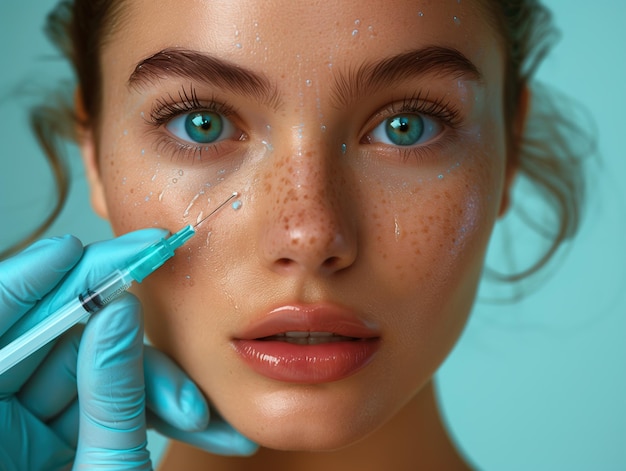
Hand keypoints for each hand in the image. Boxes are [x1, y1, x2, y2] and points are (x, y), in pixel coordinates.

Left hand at [0, 231, 256, 469]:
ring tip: (202, 412)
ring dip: (153, 385)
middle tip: (171, 299)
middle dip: (121, 329)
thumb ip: (111, 401)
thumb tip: (122, 310)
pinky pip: (103, 403)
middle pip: (51, 341)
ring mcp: (25, 431)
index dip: (33, 277)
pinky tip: (197, 419)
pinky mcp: (57, 441)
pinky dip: (149, 408)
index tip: (78, 247)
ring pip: (90, 370)